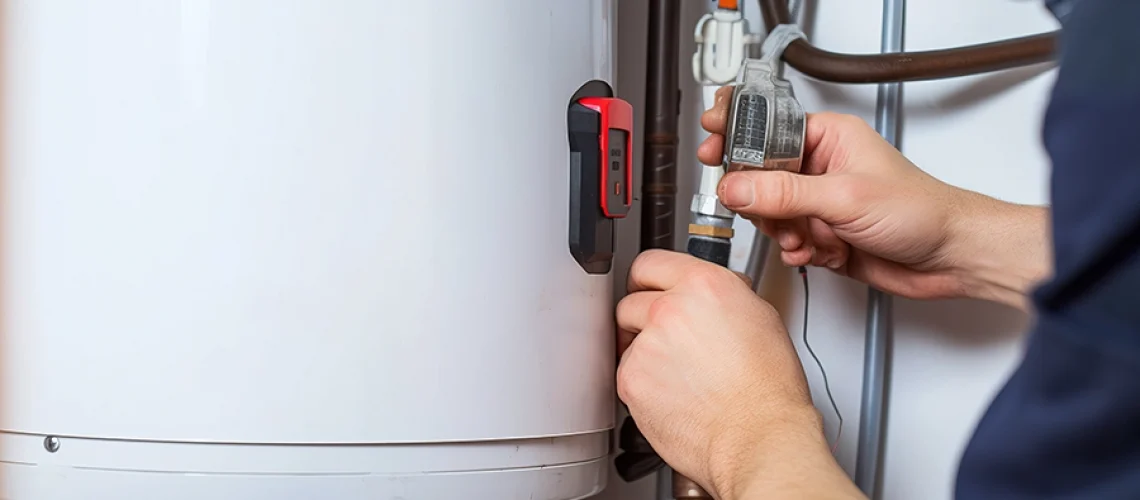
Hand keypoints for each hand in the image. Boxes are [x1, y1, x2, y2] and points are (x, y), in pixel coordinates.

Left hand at [616, 250, 859, 498]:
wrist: (758, 436)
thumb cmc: (767, 388)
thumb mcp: (759, 317)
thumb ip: (722, 296)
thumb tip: (708, 295)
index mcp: (703, 285)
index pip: (650, 263)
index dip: (649, 279)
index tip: (647, 288)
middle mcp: (670, 308)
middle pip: (630, 301)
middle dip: (644, 318)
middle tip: (667, 340)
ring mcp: (647, 344)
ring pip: (627, 340)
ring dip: (644, 352)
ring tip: (679, 374)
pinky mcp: (631, 380)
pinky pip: (626, 373)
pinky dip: (642, 383)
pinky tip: (673, 393)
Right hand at [698, 87, 1048, 306]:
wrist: (951, 258)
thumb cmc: (922, 211)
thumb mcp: (845, 197)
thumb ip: (785, 193)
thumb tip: (737, 187)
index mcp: (830, 137)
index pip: (767, 129)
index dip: (737, 138)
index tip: (713, 147)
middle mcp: (821, 167)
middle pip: (760, 178)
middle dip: (767, 203)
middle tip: (780, 213)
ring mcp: (820, 202)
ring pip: (771, 215)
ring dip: (787, 232)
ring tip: (813, 237)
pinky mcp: (822, 234)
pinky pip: (787, 241)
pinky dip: (799, 252)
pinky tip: (821, 252)